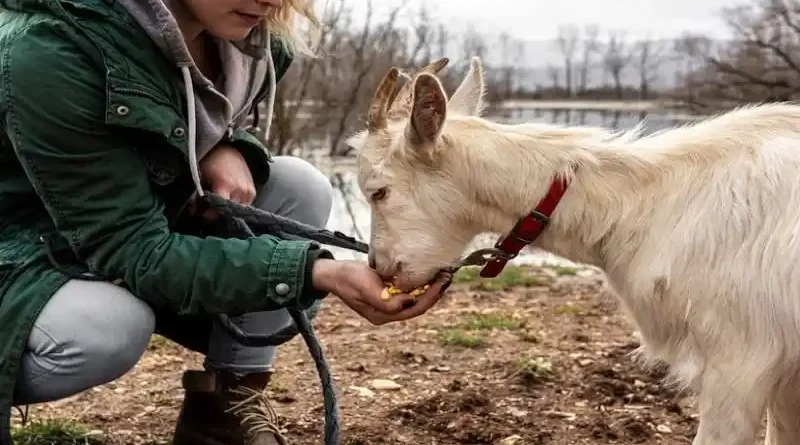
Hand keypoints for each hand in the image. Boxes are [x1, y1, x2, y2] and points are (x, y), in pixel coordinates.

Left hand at [193, 144, 255, 219]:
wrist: (228, 150)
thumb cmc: (211, 162)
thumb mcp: (200, 176)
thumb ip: (197, 196)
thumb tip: (193, 213)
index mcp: (226, 184)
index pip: (220, 208)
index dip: (210, 214)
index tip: (203, 214)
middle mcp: (240, 190)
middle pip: (229, 211)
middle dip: (218, 212)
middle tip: (210, 209)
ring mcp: (248, 191)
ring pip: (238, 210)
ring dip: (228, 210)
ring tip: (220, 204)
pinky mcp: (253, 192)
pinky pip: (245, 205)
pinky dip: (237, 205)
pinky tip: (229, 199)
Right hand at [312, 259, 451, 324]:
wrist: (333, 272)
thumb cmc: (348, 278)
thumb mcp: (365, 288)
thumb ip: (386, 301)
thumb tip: (410, 301)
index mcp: (382, 316)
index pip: (414, 309)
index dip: (430, 296)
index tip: (441, 282)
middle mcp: (387, 313)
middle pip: (418, 306)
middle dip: (435, 292)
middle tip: (448, 276)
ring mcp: (387, 304)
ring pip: (415, 299)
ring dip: (430, 288)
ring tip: (443, 275)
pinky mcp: (387, 294)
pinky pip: (409, 291)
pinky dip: (420, 283)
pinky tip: (429, 274)